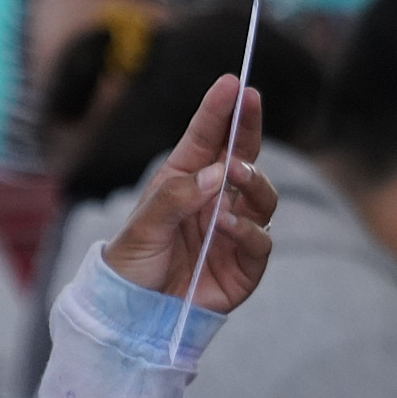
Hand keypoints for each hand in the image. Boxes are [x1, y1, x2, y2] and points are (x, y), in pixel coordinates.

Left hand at [100, 72, 277, 314]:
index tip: (235, 83)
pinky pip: (261, 240)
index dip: (223, 109)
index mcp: (186, 179)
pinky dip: (246, 230)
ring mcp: (235, 230)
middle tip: (251, 102)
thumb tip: (218, 172)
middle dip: (249, 127)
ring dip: (252, 179)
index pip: (209, 137)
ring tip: (234, 175)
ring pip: (263, 195)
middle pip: (244, 155)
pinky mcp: (246, 265)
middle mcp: (215, 199)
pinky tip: (225, 225)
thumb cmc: (133, 263)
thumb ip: (177, 196)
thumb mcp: (143, 225)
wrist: (135, 315)